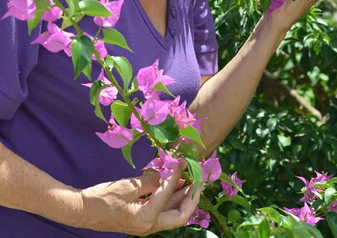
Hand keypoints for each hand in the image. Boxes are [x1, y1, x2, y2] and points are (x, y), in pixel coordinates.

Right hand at [79, 161, 200, 234]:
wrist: (82, 210)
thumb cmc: (102, 198)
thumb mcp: (128, 186)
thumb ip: (150, 181)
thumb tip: (164, 175)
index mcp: (146, 218)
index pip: (169, 194)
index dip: (178, 176)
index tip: (184, 162)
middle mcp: (149, 226)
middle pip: (179, 216)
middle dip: (191, 198)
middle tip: (200, 181)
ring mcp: (145, 225)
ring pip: (171, 214)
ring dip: (182, 198)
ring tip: (191, 181)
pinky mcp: (141, 220)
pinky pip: (161, 211)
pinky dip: (169, 199)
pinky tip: (173, 186)